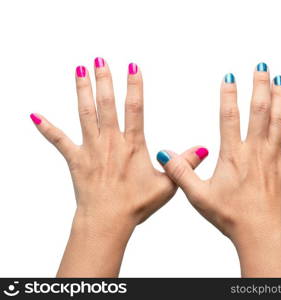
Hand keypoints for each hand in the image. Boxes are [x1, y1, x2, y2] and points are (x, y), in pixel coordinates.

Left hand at [31, 58, 205, 276]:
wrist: (107, 221)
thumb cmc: (136, 205)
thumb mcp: (167, 185)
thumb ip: (184, 164)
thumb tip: (202, 149)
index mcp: (132, 146)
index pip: (135, 109)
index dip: (134, 86)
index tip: (133, 67)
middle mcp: (110, 142)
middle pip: (106, 105)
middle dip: (104, 80)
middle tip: (100, 60)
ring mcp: (91, 149)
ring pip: (85, 114)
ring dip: (82, 91)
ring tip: (79, 70)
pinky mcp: (76, 159)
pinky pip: (59, 140)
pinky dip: (47, 128)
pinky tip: (35, 116)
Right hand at [157, 63, 280, 276]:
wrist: (261, 233)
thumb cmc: (231, 216)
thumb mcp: (199, 196)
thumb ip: (181, 172)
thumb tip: (164, 154)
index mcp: (234, 155)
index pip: (229, 116)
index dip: (229, 95)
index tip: (229, 77)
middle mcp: (256, 151)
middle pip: (259, 111)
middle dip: (260, 86)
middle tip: (261, 67)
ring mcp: (276, 157)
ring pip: (280, 121)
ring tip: (280, 79)